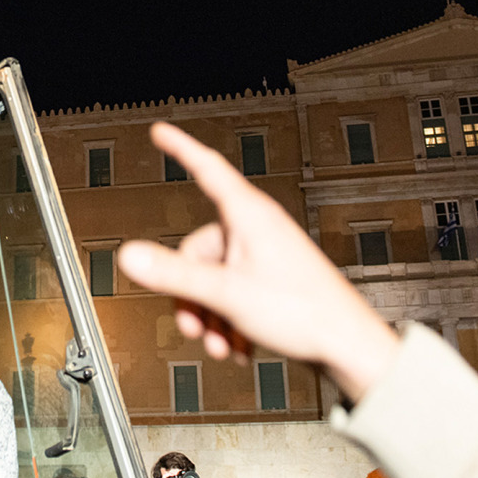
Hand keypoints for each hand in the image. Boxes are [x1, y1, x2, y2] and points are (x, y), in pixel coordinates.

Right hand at [116, 123, 401, 402]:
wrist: (346, 345)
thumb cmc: (304, 311)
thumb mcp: (225, 292)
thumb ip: (173, 275)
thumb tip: (131, 256)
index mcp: (248, 215)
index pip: (207, 168)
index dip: (181, 148)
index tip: (161, 132)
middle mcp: (256, 229)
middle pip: (198, 248)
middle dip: (191, 293)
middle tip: (194, 326)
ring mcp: (264, 255)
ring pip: (213, 277)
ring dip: (210, 315)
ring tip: (221, 344)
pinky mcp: (270, 280)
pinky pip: (232, 293)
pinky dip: (229, 321)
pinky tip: (238, 346)